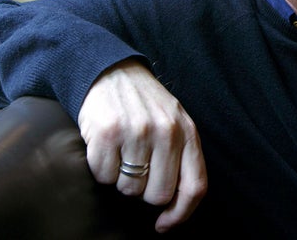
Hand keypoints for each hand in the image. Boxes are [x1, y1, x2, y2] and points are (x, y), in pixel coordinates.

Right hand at [77, 59, 206, 232]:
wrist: (111, 71)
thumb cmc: (145, 104)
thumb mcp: (175, 122)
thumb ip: (181, 157)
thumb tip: (174, 206)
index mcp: (187, 132)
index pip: (195, 186)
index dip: (181, 214)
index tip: (164, 224)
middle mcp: (166, 132)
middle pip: (158, 195)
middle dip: (144, 190)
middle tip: (137, 167)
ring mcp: (136, 132)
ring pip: (129, 189)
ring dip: (121, 178)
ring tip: (122, 151)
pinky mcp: (107, 133)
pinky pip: (104, 176)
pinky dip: (101, 168)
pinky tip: (106, 146)